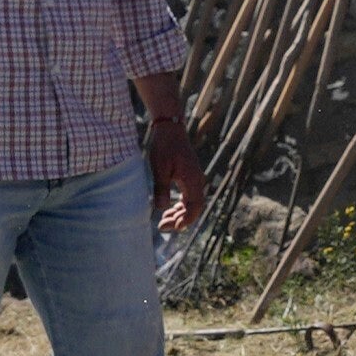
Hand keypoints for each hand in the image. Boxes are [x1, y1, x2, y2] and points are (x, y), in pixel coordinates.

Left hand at [146, 121, 206, 238]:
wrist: (169, 127)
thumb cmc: (164, 146)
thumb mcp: (160, 168)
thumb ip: (161, 188)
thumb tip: (161, 209)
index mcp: (192, 180)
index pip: (195, 207)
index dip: (186, 220)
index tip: (174, 227)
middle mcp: (196, 181)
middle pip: (193, 208)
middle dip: (180, 220)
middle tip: (162, 227)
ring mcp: (193, 178)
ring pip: (191, 203)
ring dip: (179, 214)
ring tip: (163, 220)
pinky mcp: (188, 176)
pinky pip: (188, 196)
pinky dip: (180, 205)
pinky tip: (169, 209)